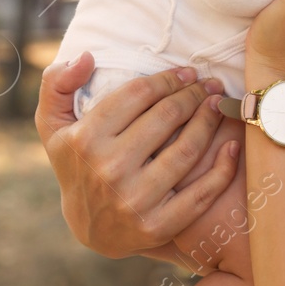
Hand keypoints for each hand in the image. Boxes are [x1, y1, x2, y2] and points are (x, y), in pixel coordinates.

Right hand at [34, 53, 240, 257]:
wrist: (89, 228)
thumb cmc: (76, 164)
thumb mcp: (52, 124)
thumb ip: (56, 84)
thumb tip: (86, 57)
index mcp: (85, 139)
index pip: (138, 95)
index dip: (167, 79)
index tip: (186, 72)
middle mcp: (109, 169)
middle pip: (167, 116)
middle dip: (194, 93)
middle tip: (210, 84)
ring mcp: (135, 200)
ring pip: (187, 149)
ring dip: (211, 120)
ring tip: (220, 104)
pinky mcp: (158, 226)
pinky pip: (201, 193)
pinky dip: (223, 168)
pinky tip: (232, 146)